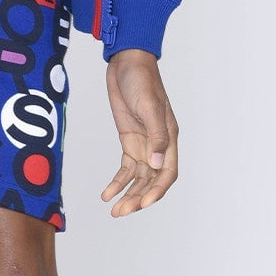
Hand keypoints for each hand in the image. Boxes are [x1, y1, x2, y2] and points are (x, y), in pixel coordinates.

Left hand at [101, 48, 179, 216]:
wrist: (126, 63)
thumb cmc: (142, 81)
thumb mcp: (149, 107)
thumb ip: (155, 137)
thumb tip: (157, 164)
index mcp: (169, 138)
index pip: (168, 173)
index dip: (157, 191)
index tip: (142, 204)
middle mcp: (158, 145)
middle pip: (151, 180)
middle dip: (137, 198)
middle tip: (120, 213)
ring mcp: (143, 144)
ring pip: (138, 178)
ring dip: (127, 194)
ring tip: (114, 210)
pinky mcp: (129, 141)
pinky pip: (125, 168)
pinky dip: (117, 182)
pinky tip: (107, 194)